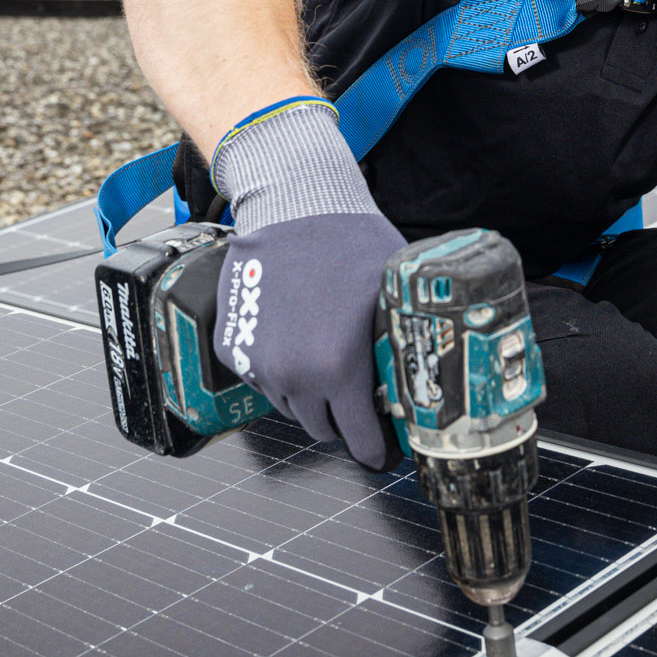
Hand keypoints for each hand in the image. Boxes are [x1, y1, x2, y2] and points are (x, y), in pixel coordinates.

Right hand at [209, 96, 404, 469]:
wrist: (294, 207)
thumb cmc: (350, 245)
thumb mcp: (393, 299)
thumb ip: (400, 349)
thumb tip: (425, 383)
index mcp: (339, 370)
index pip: (361, 440)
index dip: (376, 448)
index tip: (382, 450)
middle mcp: (293, 376)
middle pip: (321, 429)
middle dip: (342, 419)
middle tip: (357, 398)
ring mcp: (257, 364)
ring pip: (289, 405)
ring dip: (308, 394)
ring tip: (325, 360)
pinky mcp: (232, 347)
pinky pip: (260, 378)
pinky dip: (277, 369)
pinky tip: (295, 338)